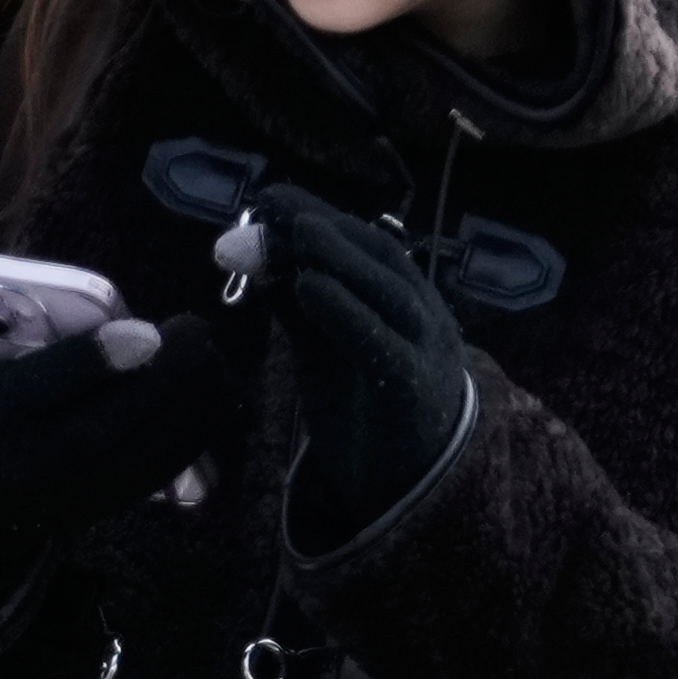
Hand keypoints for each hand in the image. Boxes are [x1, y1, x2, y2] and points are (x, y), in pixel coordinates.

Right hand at [0, 236, 233, 627]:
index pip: (49, 388)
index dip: (99, 361)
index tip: (147, 330)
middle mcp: (34, 463)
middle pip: (112, 424)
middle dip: (165, 378)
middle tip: (196, 330)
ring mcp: (73, 492)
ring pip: (147, 453)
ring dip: (191, 403)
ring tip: (209, 353)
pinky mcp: (105, 505)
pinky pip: (162, 473)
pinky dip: (194, 432)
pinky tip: (209, 390)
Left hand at [245, 184, 468, 550]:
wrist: (412, 483)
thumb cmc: (366, 403)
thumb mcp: (326, 344)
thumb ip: (297, 303)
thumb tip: (253, 250)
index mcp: (405, 299)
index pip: (369, 246)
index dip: (323, 214)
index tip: (271, 195)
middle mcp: (423, 316)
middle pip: (383, 260)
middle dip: (330, 226)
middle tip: (278, 204)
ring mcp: (424, 352)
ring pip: (391, 294)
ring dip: (342, 258)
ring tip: (298, 232)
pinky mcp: (410, 392)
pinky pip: (383, 347)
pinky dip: (348, 313)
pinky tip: (311, 288)